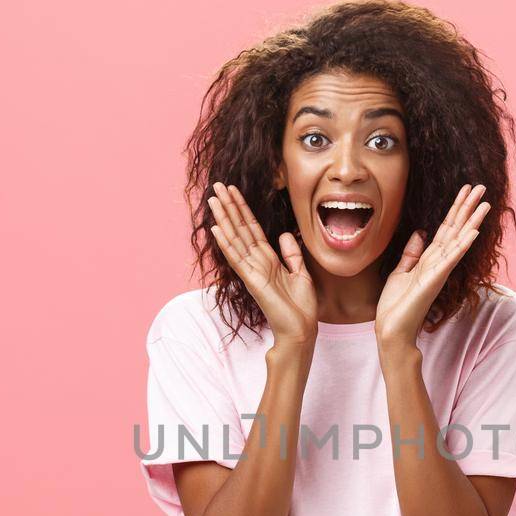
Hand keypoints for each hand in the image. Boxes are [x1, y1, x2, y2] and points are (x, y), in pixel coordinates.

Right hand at [207, 182, 317, 344]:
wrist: (301, 330)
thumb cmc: (301, 307)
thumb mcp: (301, 273)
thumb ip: (291, 253)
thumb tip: (283, 234)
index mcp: (268, 259)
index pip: (251, 229)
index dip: (242, 209)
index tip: (233, 191)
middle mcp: (257, 262)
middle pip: (239, 229)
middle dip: (229, 206)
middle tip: (217, 186)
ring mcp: (252, 271)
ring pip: (235, 239)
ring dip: (224, 219)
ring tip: (213, 200)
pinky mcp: (252, 281)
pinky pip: (237, 259)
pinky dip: (227, 244)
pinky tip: (216, 229)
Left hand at [375, 183, 490, 348]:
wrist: (392, 329)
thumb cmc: (396, 305)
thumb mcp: (400, 271)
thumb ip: (411, 252)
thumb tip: (421, 232)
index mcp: (429, 259)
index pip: (446, 229)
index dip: (456, 209)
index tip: (465, 191)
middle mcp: (438, 262)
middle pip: (456, 229)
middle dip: (468, 208)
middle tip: (481, 187)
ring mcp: (439, 271)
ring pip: (459, 240)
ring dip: (472, 221)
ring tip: (485, 203)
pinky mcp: (434, 280)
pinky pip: (450, 259)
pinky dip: (462, 245)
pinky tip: (472, 231)